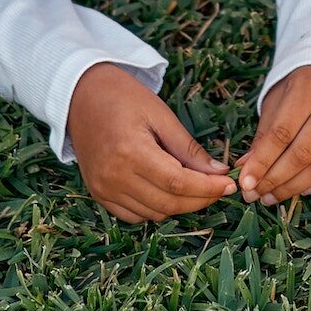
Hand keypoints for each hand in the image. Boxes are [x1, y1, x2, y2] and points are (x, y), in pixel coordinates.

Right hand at [67, 62, 235, 222]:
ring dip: (180, 205)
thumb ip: (188, 148)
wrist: (80, 94)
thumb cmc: (123, 97)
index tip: (229, 185)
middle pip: (168, 204)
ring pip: (154, 214)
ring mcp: (103, 188)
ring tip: (196, 186)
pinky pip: (135, 215)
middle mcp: (114, 176)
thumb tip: (218, 173)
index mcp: (131, 152)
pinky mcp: (98, 194)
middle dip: (200, 199)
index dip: (207, 188)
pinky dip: (156, 209)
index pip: (178, 183)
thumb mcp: (160, 114)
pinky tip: (167, 191)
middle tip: (220, 188)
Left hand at [236, 65, 310, 204]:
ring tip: (273, 196)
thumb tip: (246, 169)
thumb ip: (264, 134)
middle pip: (302, 154)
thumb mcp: (278, 101)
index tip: (245, 183)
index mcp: (307, 90)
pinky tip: (303, 190)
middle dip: (276, 180)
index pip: (281, 134)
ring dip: (295, 187)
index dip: (262, 162)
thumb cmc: (302, 87)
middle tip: (256, 195)